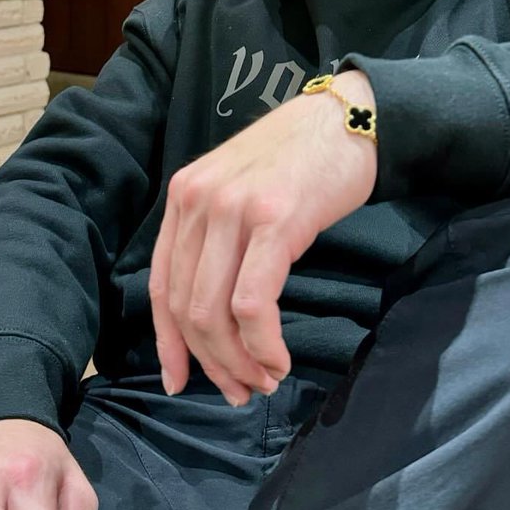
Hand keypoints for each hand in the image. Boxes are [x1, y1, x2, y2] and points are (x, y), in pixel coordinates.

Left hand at [150, 69, 377, 404]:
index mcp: (184, 196)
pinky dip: (262, 344)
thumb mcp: (240, 189)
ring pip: (214, 313)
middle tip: (241, 391)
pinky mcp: (273, 220)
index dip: (168, 343)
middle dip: (212, 363)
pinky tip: (279, 360)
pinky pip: (253, 304)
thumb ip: (218, 237)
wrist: (349, 117)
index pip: (161, 285)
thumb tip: (212, 313)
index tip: (180, 381)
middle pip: (186, 308)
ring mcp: (233, 209)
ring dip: (239, 361)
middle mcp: (198, 201)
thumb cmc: (301, 160)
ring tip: (264, 381)